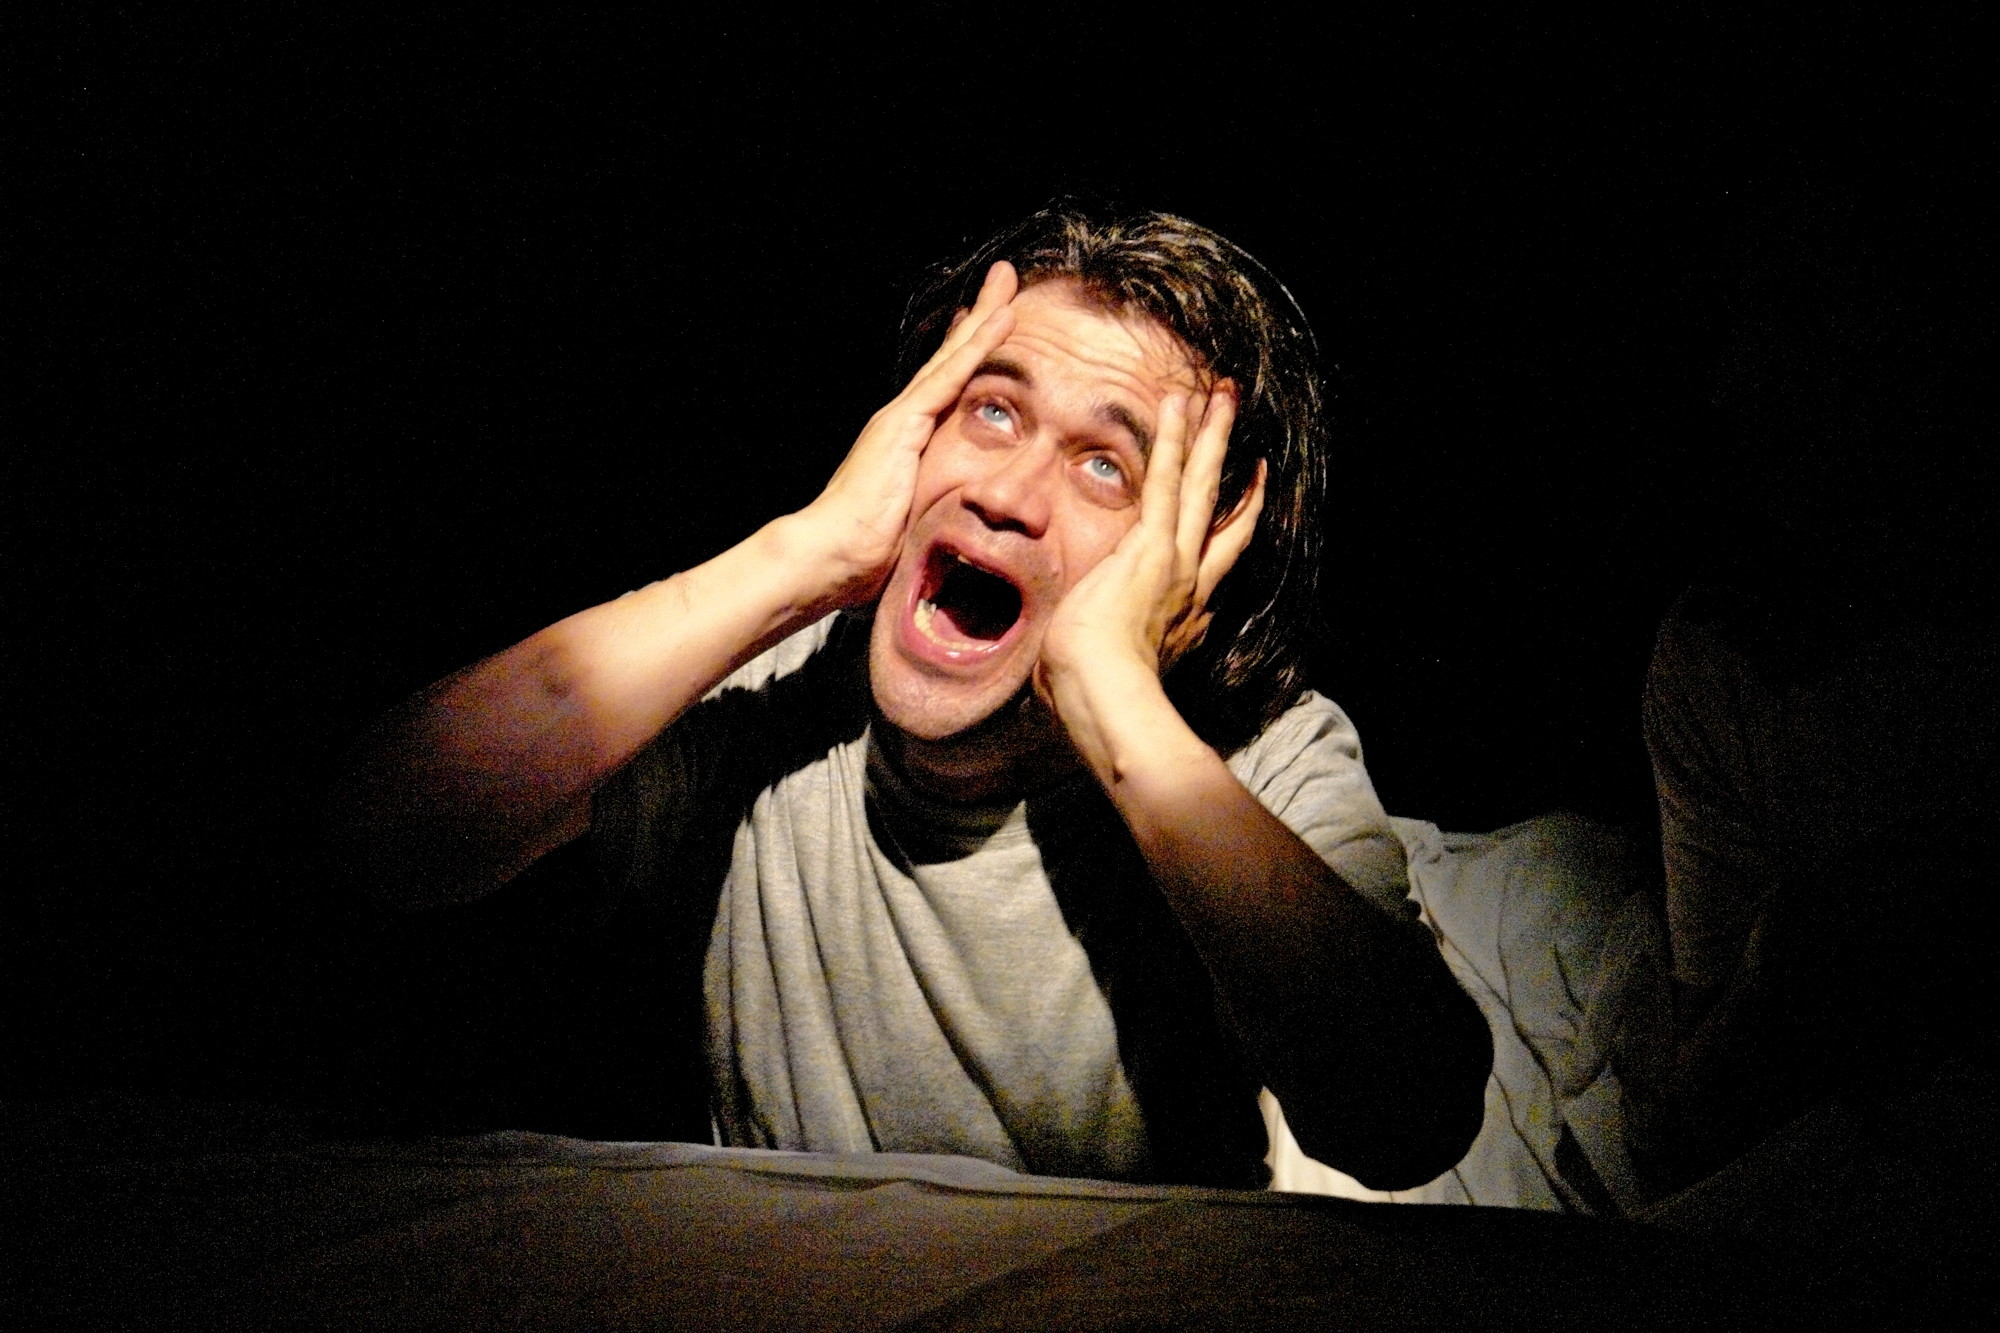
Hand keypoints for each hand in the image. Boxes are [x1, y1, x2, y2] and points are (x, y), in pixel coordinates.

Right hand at [790, 262, 1018, 606]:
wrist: (832, 556)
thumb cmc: (866, 556)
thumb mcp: (913, 525)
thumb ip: (932, 512)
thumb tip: (954, 535)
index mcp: (906, 442)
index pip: (946, 387)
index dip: (967, 354)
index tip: (986, 324)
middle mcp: (903, 420)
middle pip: (951, 359)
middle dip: (979, 320)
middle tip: (1004, 283)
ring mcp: (903, 417)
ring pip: (954, 357)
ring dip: (985, 317)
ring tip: (1008, 281)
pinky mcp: (905, 422)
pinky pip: (953, 376)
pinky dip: (979, 346)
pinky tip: (1004, 319)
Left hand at [1035, 384, 1266, 708]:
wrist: (1103, 700)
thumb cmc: (1091, 699)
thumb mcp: (1100, 669)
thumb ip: (1093, 655)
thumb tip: (1061, 664)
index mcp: (1180, 615)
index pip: (1213, 559)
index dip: (1234, 523)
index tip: (1248, 494)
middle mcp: (1191, 585)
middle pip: (1220, 512)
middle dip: (1233, 467)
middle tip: (1239, 425)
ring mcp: (1177, 562)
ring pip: (1202, 487)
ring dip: (1212, 437)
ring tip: (1222, 393)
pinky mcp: (1153, 548)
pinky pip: (1168, 483)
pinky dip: (1176, 443)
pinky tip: (1180, 405)